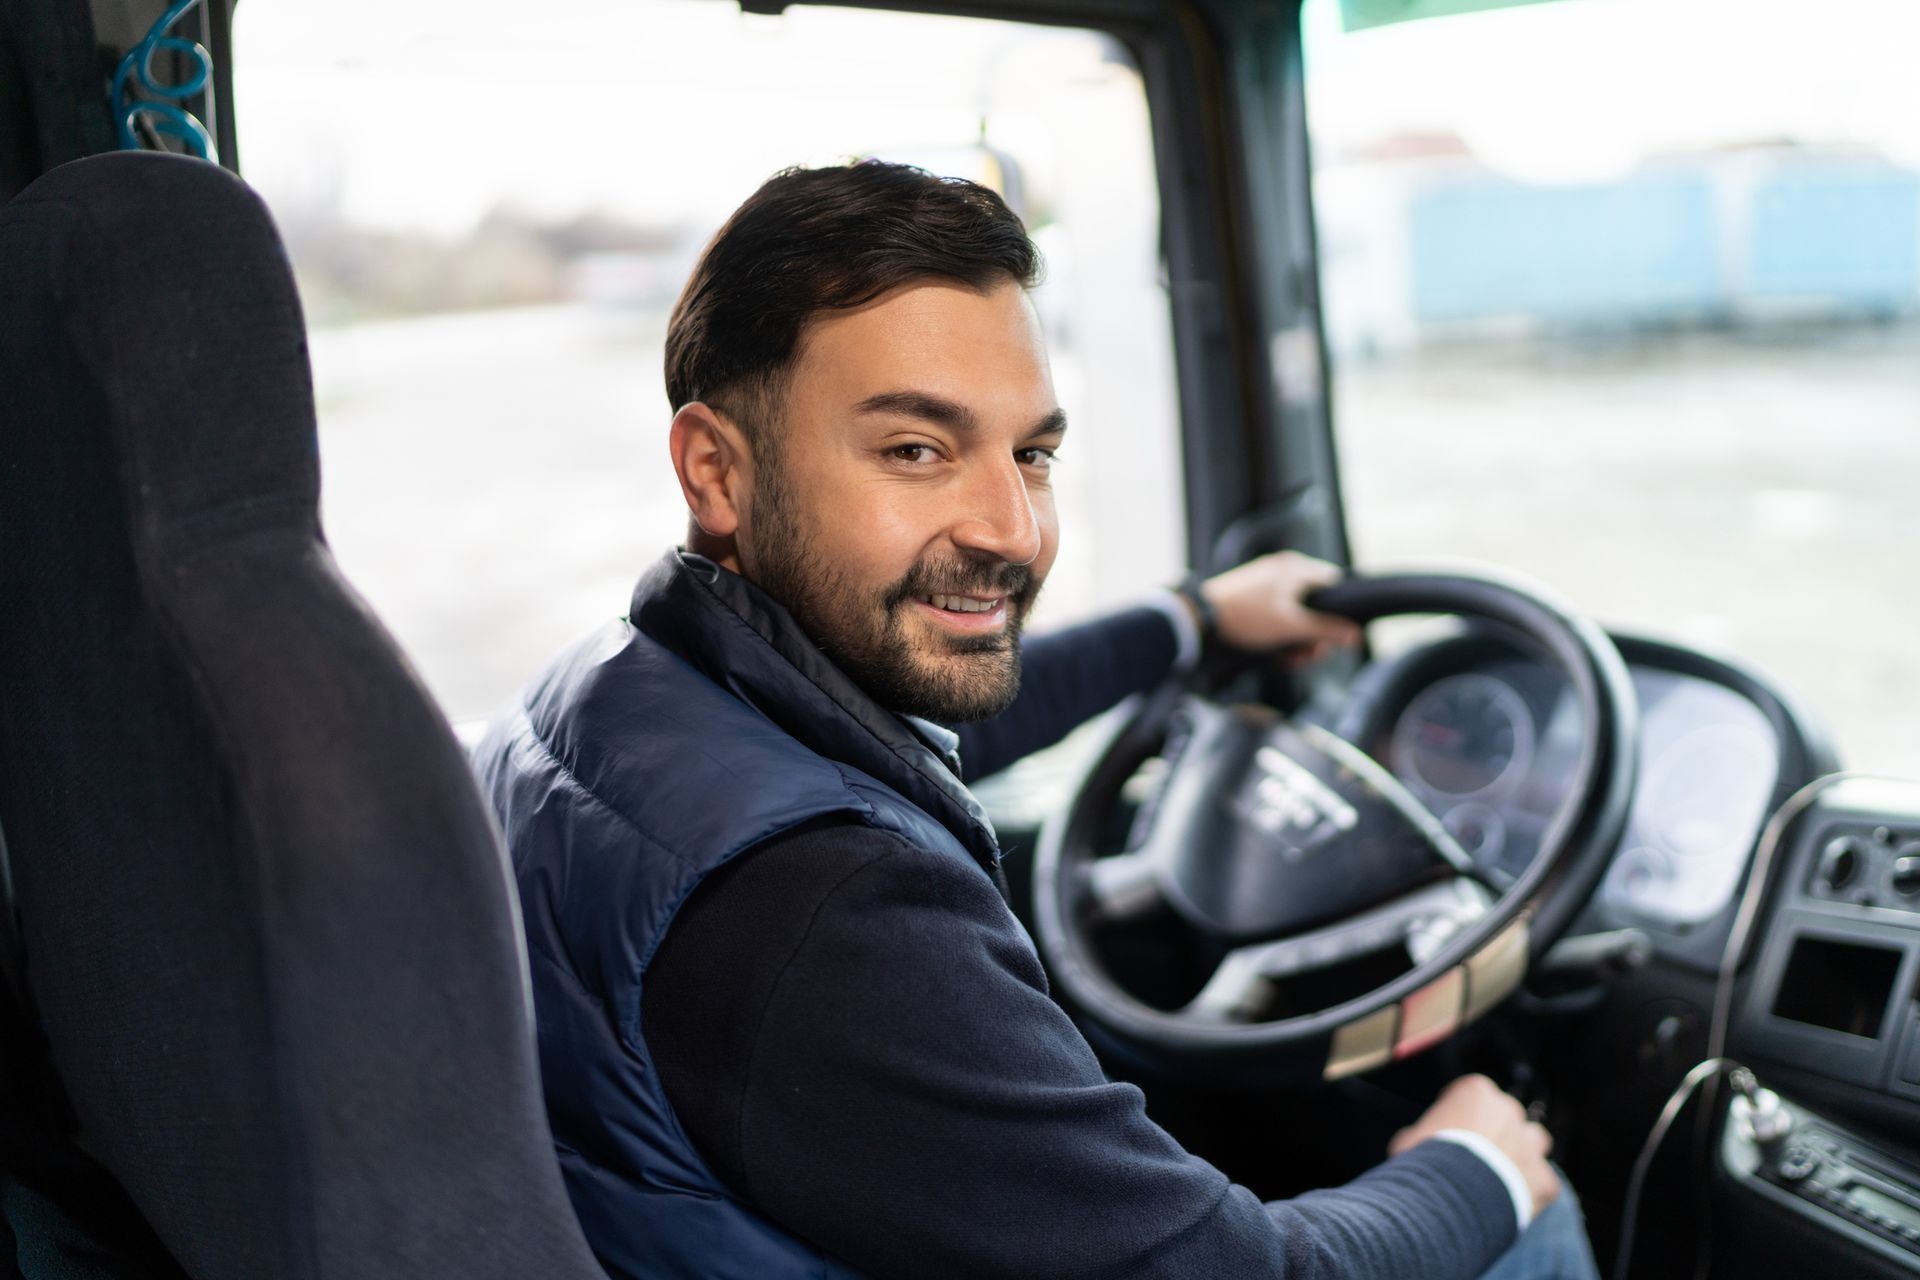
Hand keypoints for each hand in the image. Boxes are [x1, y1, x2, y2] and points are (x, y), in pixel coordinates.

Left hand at [1196, 551, 1362, 659]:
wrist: (1200, 619)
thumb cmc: (1245, 615)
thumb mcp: (1291, 626)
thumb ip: (1326, 630)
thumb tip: (1355, 635)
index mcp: (1296, 568)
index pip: (1334, 585)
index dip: (1339, 612)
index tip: (1333, 636)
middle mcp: (1283, 571)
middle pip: (1315, 605)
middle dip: (1314, 635)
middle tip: (1308, 654)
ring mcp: (1267, 585)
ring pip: (1296, 615)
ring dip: (1297, 641)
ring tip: (1288, 658)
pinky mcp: (1253, 600)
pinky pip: (1277, 618)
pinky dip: (1279, 636)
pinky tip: (1275, 654)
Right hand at [1389, 1074, 1559, 1218]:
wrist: (1448, 1201)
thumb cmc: (1422, 1163)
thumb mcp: (1409, 1139)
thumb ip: (1427, 1132)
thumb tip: (1421, 1143)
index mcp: (1476, 1092)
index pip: (1474, 1095)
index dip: (1463, 1116)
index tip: (1453, 1135)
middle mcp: (1509, 1110)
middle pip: (1507, 1117)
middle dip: (1496, 1134)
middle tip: (1475, 1160)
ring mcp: (1531, 1144)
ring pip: (1533, 1143)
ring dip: (1521, 1155)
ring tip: (1498, 1179)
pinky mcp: (1546, 1179)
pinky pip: (1544, 1183)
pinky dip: (1531, 1192)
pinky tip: (1509, 1204)